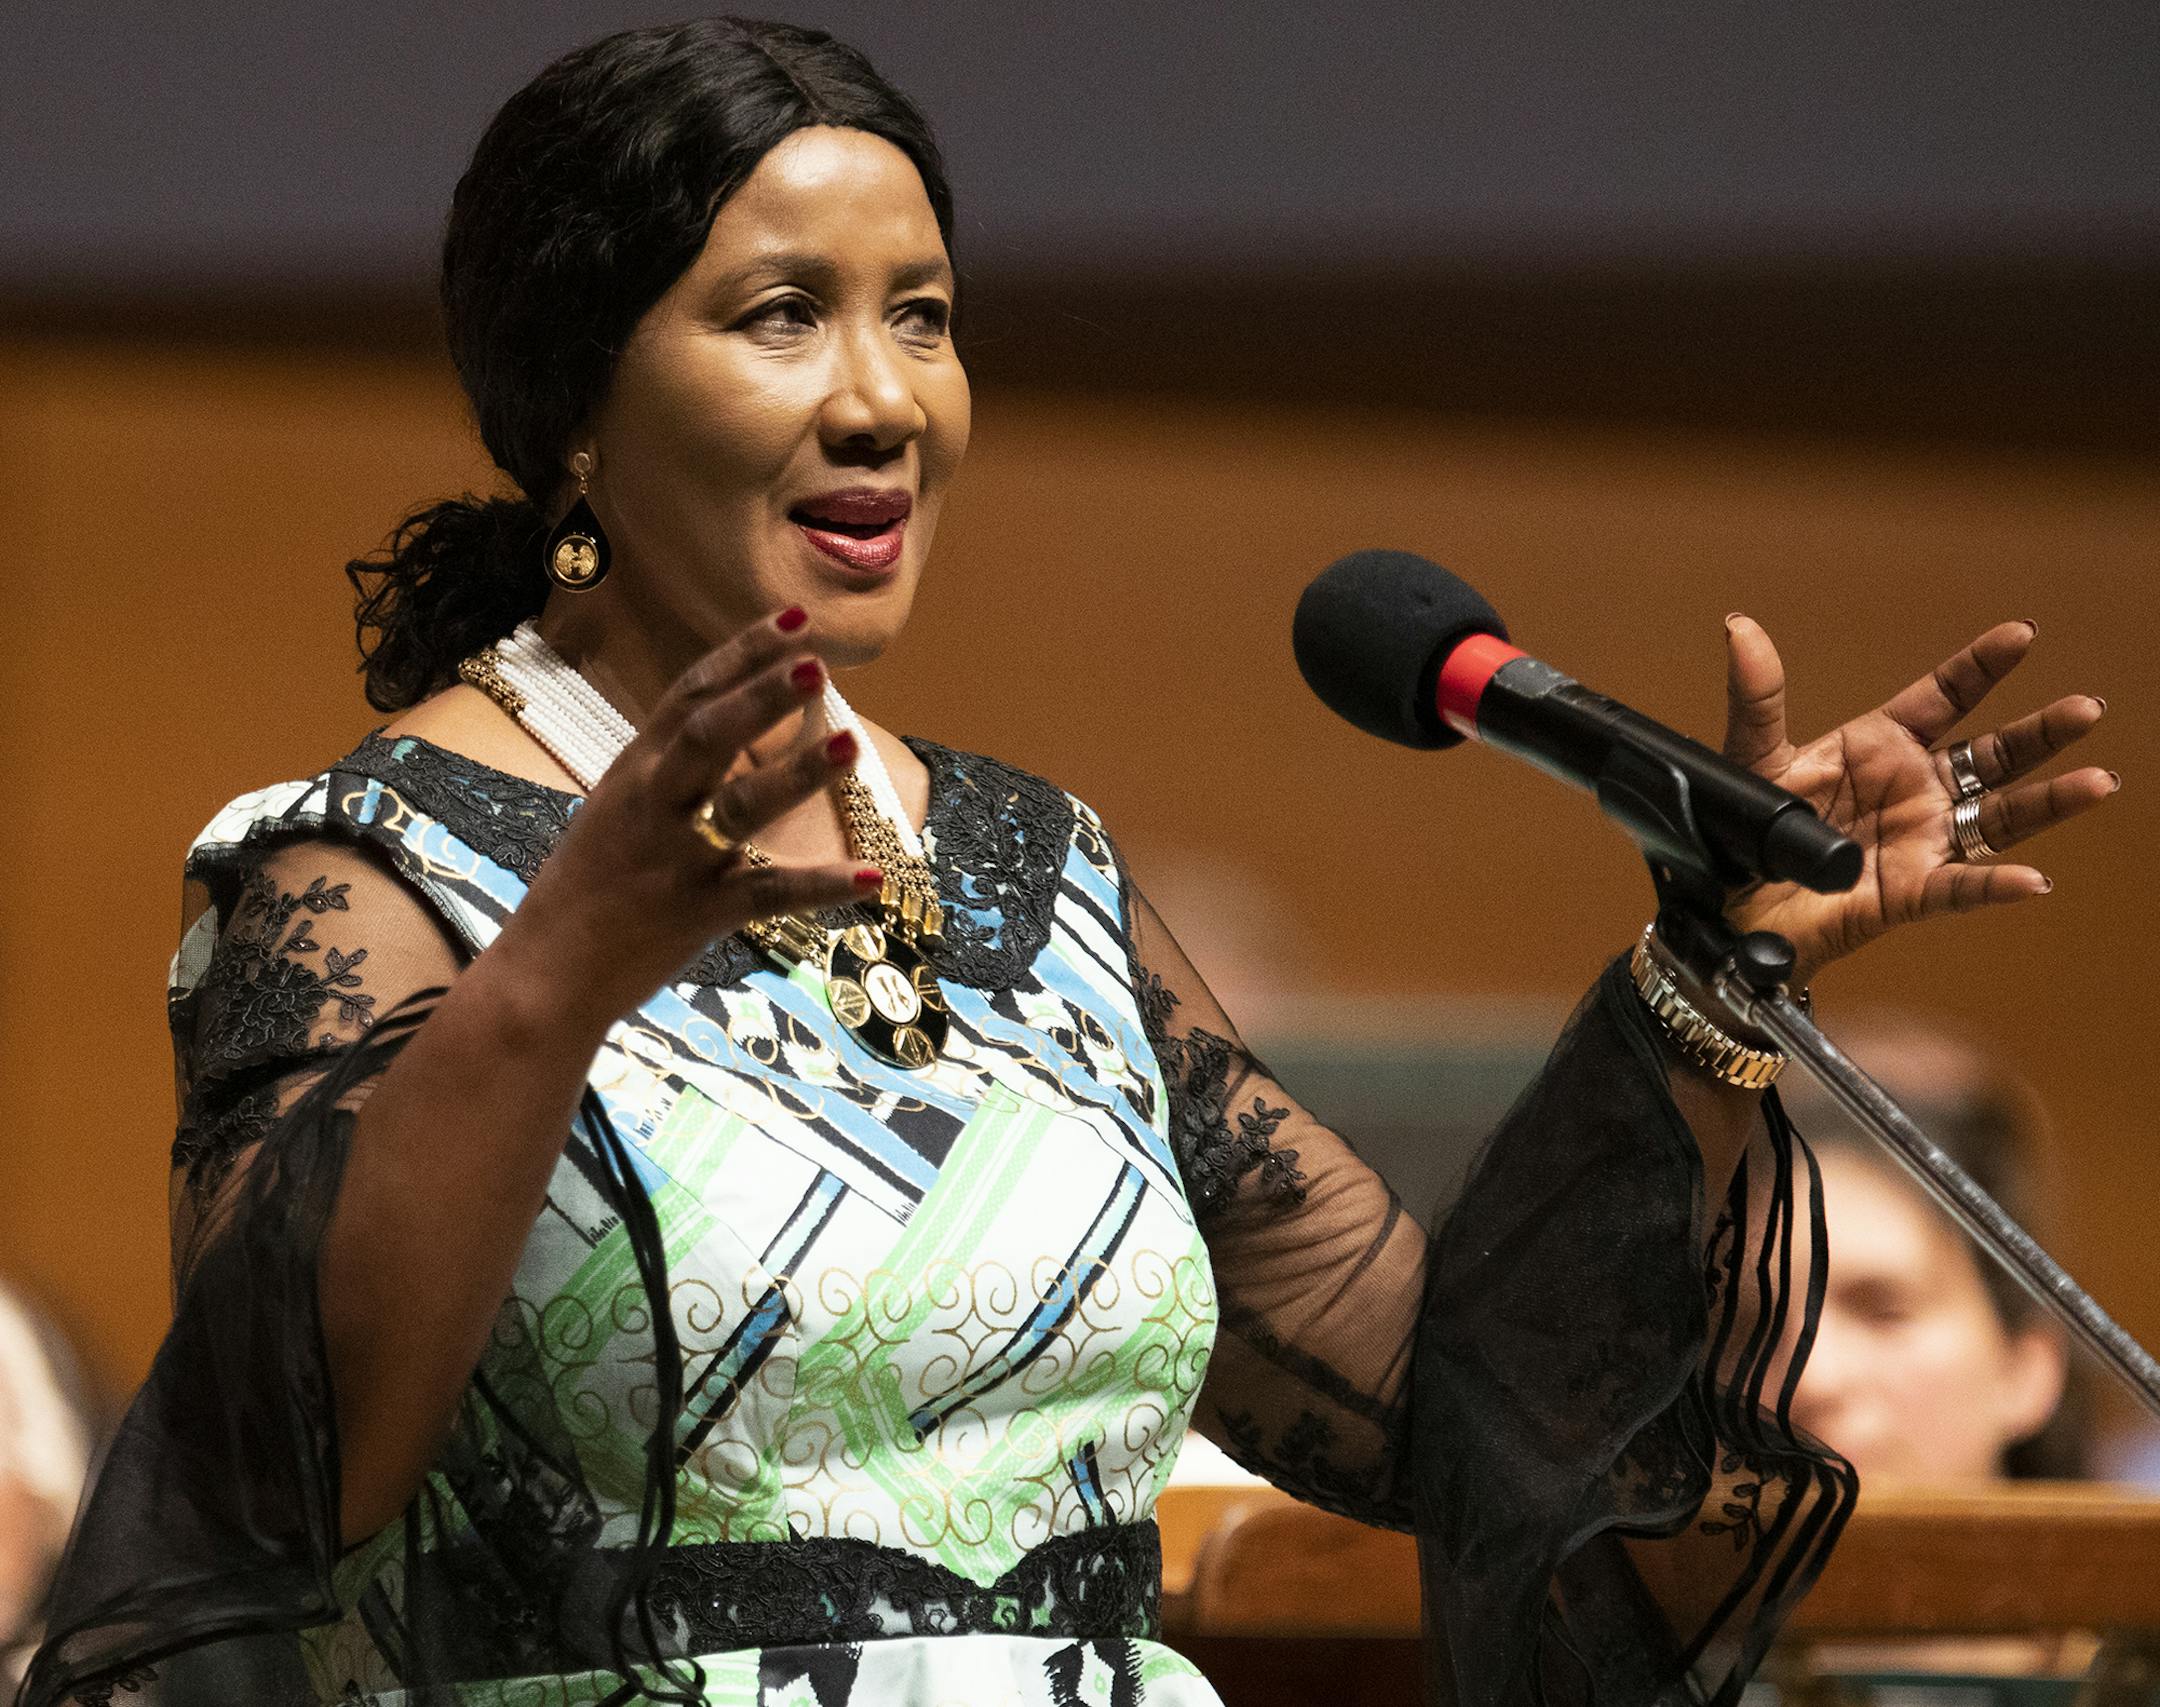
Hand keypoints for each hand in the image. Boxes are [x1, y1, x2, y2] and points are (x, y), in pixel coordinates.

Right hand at [495, 609, 880, 1031]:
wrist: (545, 972)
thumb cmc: (585, 887)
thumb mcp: (614, 809)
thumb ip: (666, 767)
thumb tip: (721, 719)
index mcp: (635, 770)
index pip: (691, 695)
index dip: (743, 654)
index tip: (796, 619)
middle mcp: (653, 803)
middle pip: (706, 736)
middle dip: (761, 697)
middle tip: (817, 663)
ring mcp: (676, 858)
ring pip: (739, 807)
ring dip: (797, 773)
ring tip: (850, 742)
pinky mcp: (698, 912)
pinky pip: (768, 894)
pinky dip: (821, 885)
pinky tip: (872, 876)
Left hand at [1718, 615, 2117, 985]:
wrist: (1730, 908)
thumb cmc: (1748, 833)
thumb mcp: (1752, 758)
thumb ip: (1757, 697)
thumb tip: (1742, 630)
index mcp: (1879, 748)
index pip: (1944, 698)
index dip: (1981, 667)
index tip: (2022, 635)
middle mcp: (1913, 790)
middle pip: (1992, 755)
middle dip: (2041, 733)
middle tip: (2086, 708)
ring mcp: (1918, 840)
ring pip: (1997, 817)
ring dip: (2048, 802)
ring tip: (2096, 782)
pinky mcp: (1908, 893)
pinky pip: (1959, 887)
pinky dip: (1993, 884)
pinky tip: (2029, 880)